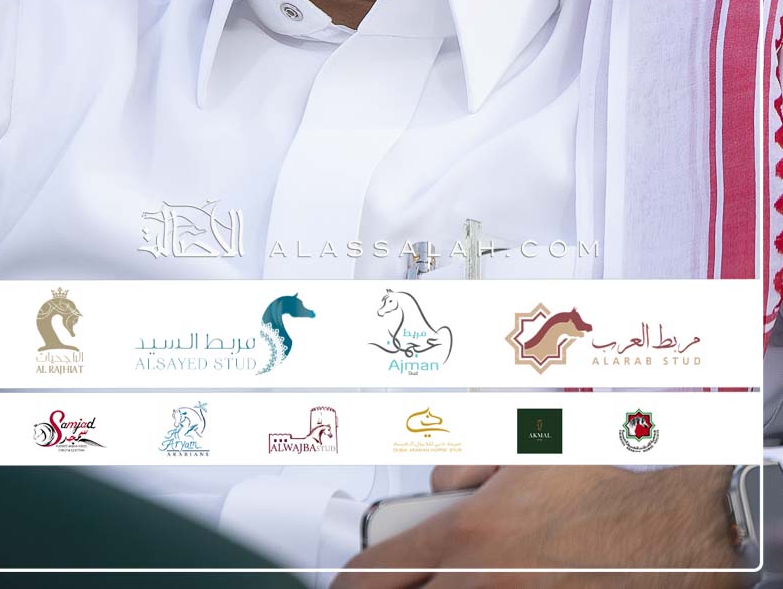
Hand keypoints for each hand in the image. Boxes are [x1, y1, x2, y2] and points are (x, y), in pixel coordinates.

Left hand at [333, 464, 742, 588]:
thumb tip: (438, 488)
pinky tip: (522, 579)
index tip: (349, 585)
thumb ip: (467, 470)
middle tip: (411, 576)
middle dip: (401, 587)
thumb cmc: (612, 488)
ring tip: (478, 571)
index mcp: (468, 536)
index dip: (353, 584)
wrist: (677, 533)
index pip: (374, 575)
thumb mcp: (527, 452)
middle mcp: (480, 586)